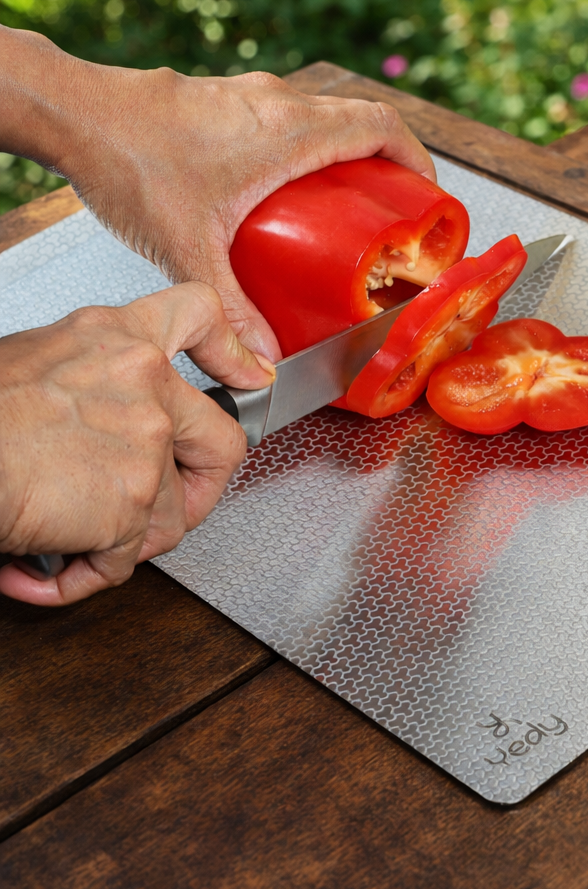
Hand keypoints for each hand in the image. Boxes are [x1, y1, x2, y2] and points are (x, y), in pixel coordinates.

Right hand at [0, 282, 274, 606]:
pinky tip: (43, 563)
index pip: (198, 315)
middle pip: (223, 440)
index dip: (232, 351)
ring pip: (168, 515)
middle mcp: (144, 381)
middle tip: (164, 508)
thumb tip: (107, 423)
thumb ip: (95, 382)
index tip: (251, 374)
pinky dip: (83, 573)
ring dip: (121, 540)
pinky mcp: (132, 500)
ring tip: (66, 535)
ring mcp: (145, 441)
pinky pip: (125, 558)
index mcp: (117, 338)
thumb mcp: (36, 362)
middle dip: (199, 489)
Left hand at [1, 27, 434, 360]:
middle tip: (393, 210)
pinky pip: (291, 118)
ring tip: (347, 206)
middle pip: (361, 121)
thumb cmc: (131, 161)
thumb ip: (232, 312)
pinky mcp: (226, 100)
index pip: (381, 126)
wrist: (73, 114)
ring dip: (347, 155)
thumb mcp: (191, 249)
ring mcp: (251, 96)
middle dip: (388, 165)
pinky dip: (310, 149)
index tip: (428, 192)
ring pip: (325, 116)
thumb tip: (259, 364)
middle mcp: (278, 104)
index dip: (416, 159)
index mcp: (290, 132)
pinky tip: (286, 193)